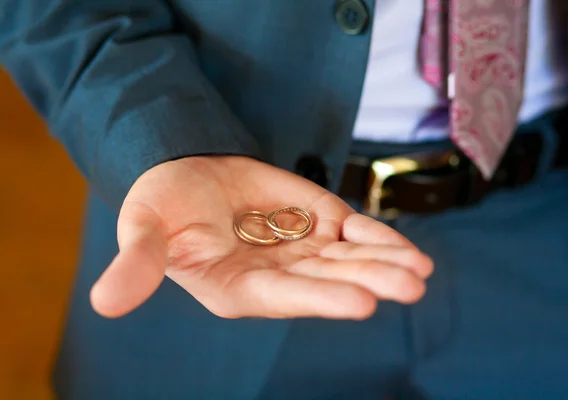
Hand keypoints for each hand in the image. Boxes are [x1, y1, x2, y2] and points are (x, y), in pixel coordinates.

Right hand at [90, 156, 433, 319]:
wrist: (188, 172)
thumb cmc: (161, 206)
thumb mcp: (143, 229)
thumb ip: (137, 263)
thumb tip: (105, 303)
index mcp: (235, 288)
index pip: (282, 297)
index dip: (319, 298)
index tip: (362, 302)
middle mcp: (276, 276)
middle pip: (327, 280)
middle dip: (369, 282)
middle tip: (410, 286)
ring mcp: (302, 250)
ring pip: (348, 261)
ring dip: (385, 264)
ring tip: (420, 271)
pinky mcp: (318, 224)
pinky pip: (353, 235)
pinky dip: (380, 239)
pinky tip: (410, 250)